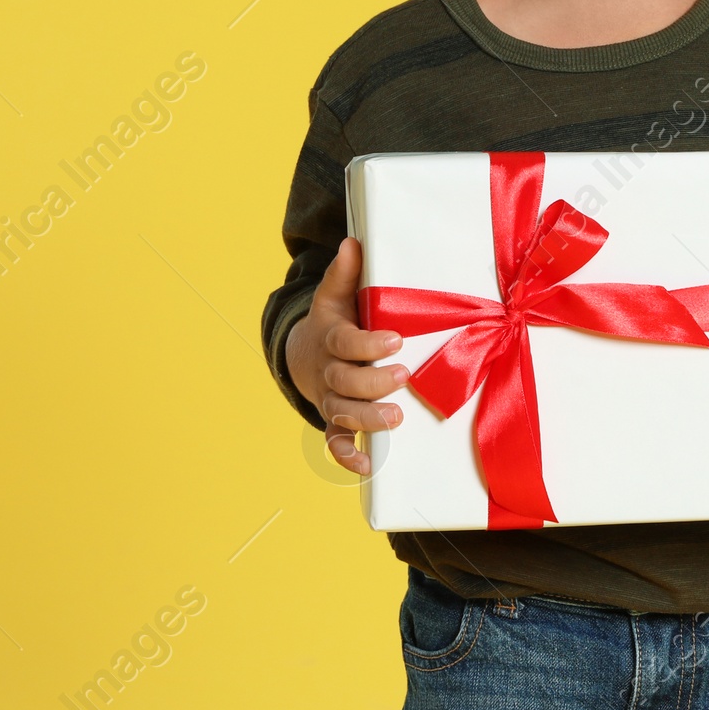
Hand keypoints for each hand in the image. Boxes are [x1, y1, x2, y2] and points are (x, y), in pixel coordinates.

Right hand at [285, 237, 407, 475]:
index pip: (346, 343)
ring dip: (367, 419)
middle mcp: (330, 373)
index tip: (396, 339)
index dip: (369, 343)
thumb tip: (353, 243)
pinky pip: (336, 443)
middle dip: (373, 382)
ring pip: (343, 414)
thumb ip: (346, 273)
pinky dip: (348, 457)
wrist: (305, 354)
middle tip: (403, 376)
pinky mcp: (334, 421)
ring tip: (395, 417)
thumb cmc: (334, 321)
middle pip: (346, 382)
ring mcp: (330, 400)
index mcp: (332, 339)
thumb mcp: (336, 296)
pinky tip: (369, 466)